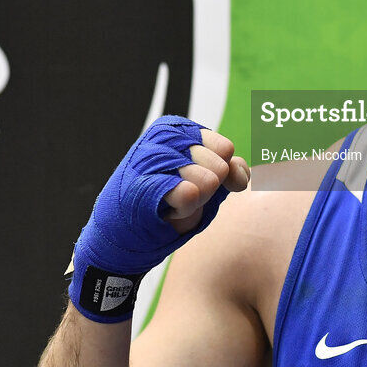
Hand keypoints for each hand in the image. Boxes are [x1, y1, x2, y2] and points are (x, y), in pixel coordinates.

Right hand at [68, 116, 248, 321]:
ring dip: (197, 202)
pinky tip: (173, 208)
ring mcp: (149, 159)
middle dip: (209, 189)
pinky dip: (186, 206)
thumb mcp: (203, 183)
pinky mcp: (140, 185)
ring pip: (206, 180)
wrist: (125, 236)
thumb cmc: (165, 205)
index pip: (224, 148)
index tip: (208, 186)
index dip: (224, 173)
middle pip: (218, 165)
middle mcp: (161, 138)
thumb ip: (228, 171)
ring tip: (174, 204)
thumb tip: (241, 173)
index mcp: (176, 130)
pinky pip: (187, 193)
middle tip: (185, 198)